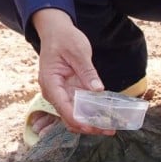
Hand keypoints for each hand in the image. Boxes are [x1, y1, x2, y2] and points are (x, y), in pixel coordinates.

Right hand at [31, 8, 114, 135]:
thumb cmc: (64, 38)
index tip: (94, 127)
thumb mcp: (78, 52)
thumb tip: (97, 90)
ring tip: (110, 127)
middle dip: (88, 126)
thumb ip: (87, 72)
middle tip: (109, 130)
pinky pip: (78, 106)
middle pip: (68, 116)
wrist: (55, 31)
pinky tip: (105, 116)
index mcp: (50, 82)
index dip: (78, 120)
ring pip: (73, 114)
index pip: (63, 107)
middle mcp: (53, 91)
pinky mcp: (68, 90)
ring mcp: (60, 92)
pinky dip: (90, 112)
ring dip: (90, 122)